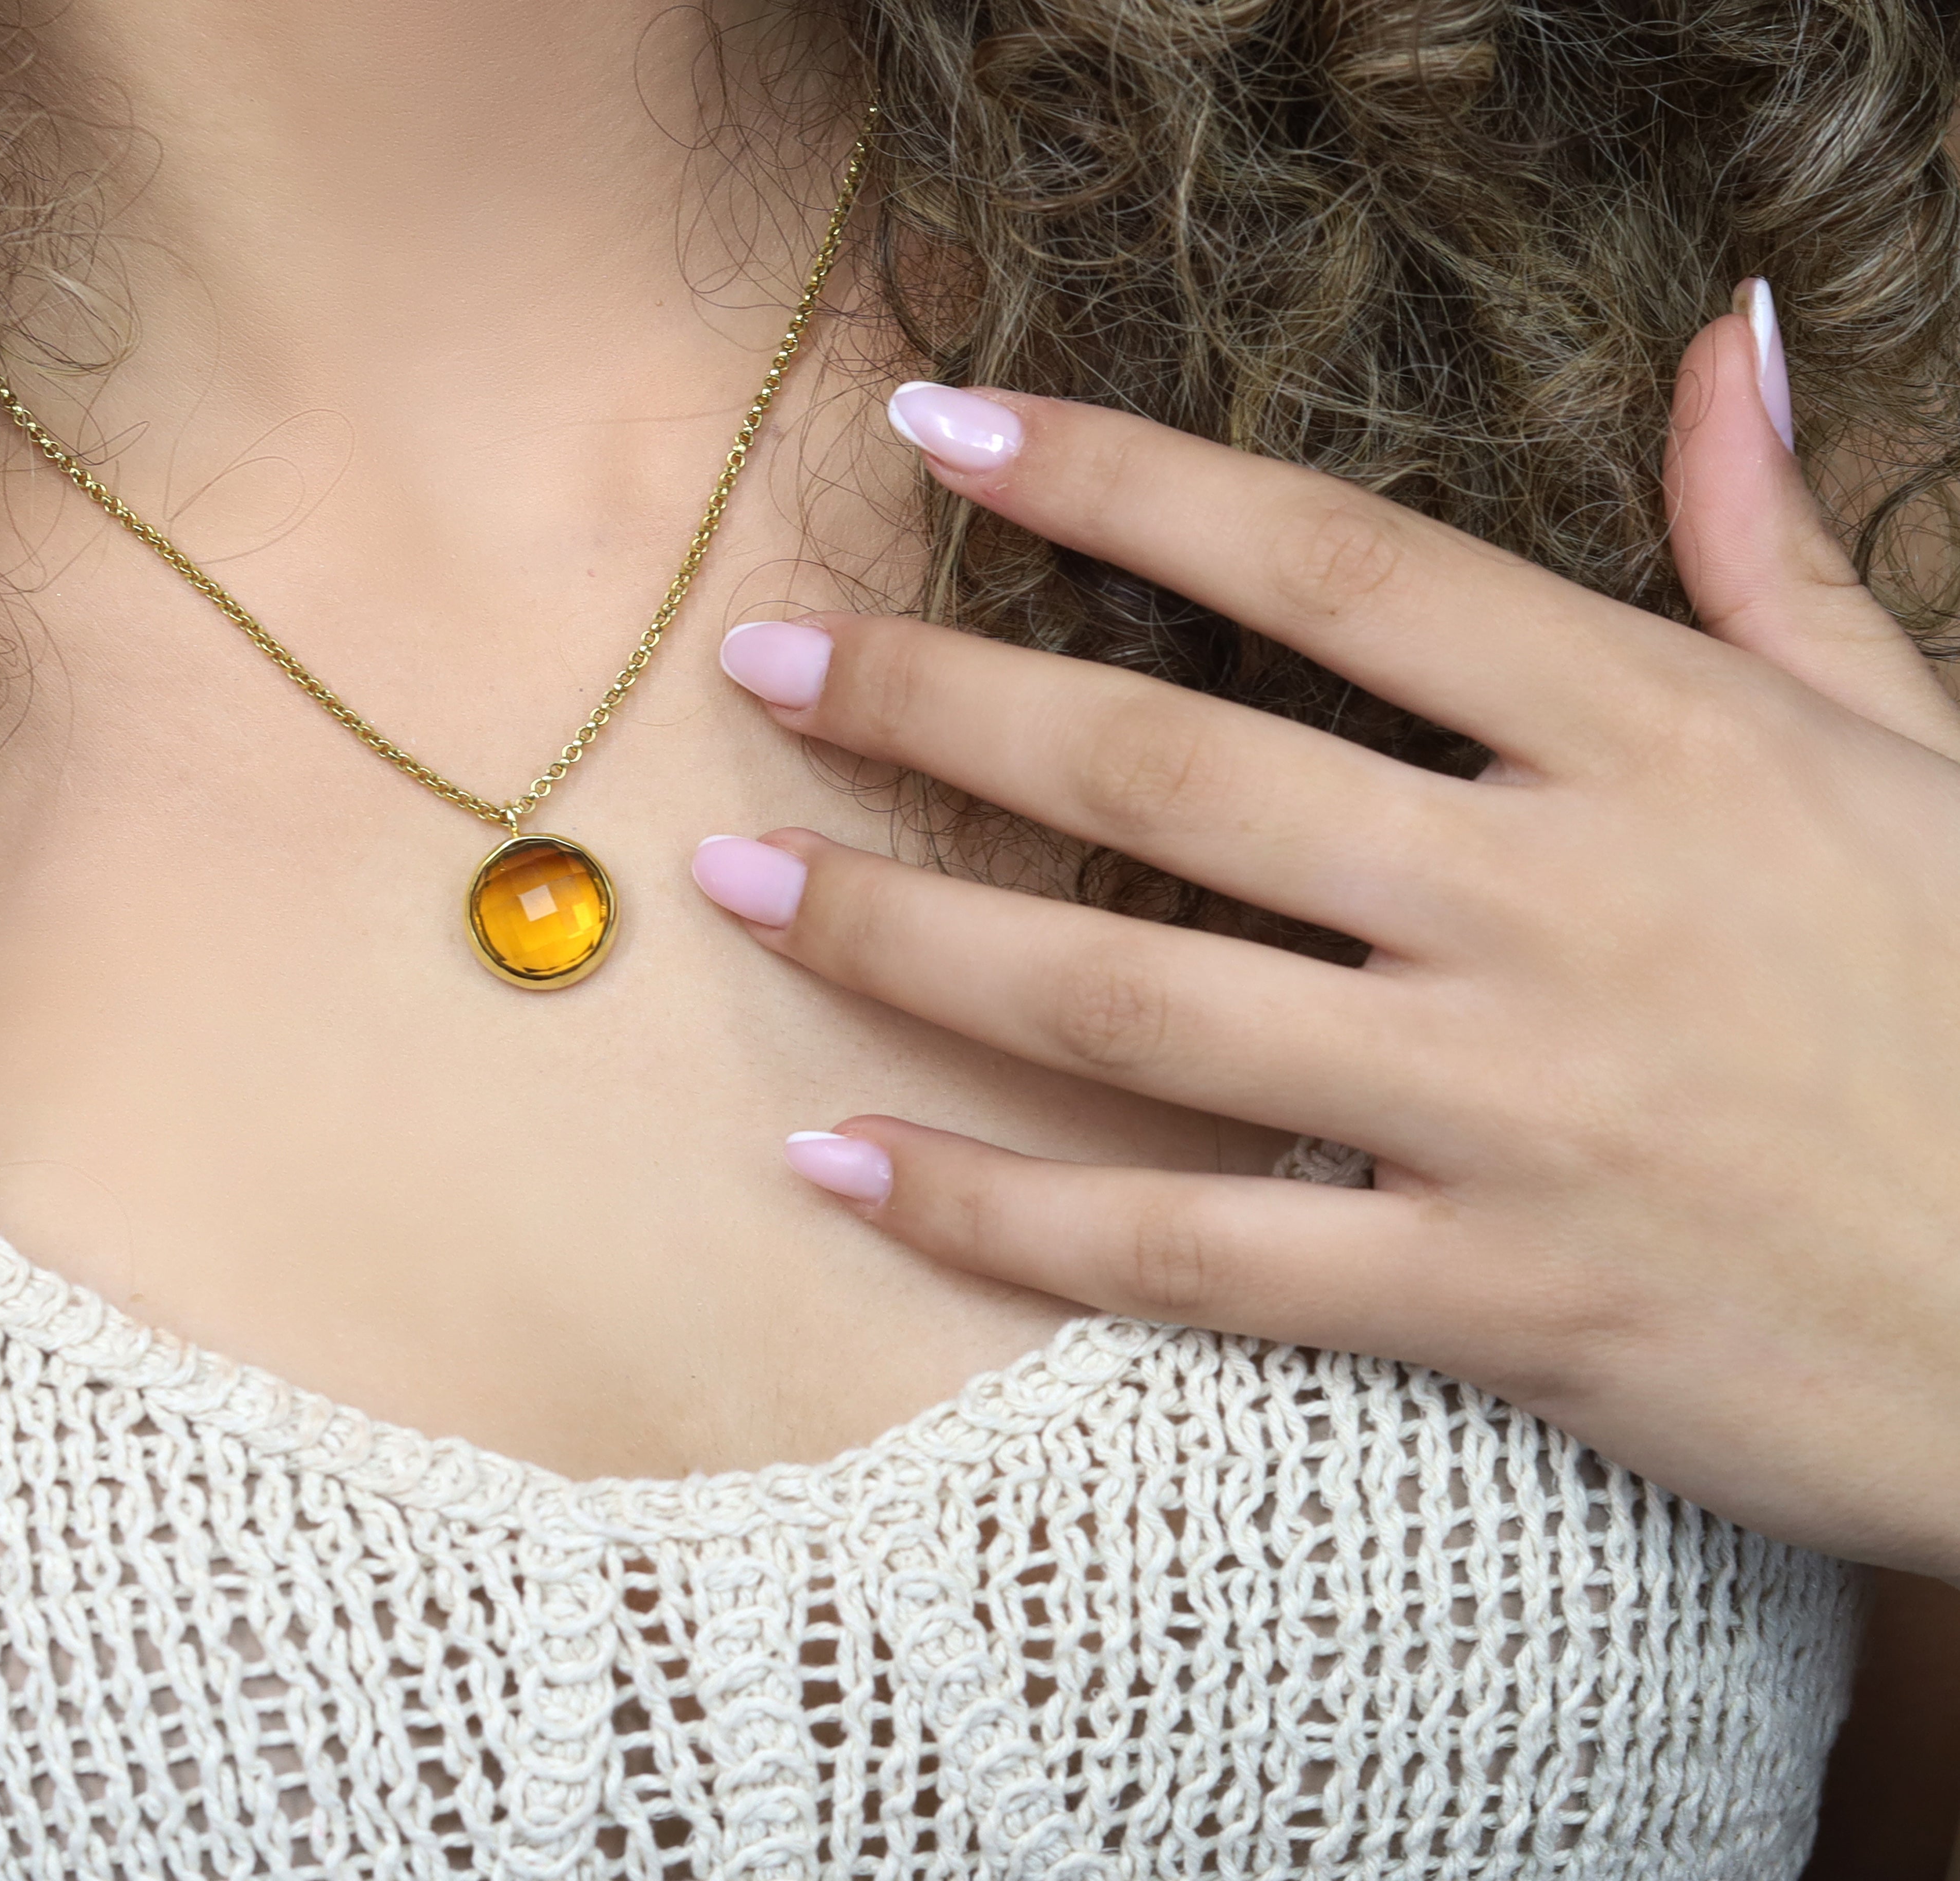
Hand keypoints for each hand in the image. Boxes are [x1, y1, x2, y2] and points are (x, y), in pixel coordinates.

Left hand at [692, 287, 1959, 1575]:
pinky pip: (1187, 1250)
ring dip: (902, 931)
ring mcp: (1509, 1109)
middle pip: (1168, 775)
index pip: (1323, 566)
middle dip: (934, 702)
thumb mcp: (1925, 748)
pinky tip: (840, 1160)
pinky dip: (997, 1211)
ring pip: (1130, 1007)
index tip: (934, 424)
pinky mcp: (1491, 1301)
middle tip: (761, 660)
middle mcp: (1551, 903)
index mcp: (1654, 740)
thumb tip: (1720, 349)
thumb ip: (1776, 559)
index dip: (1109, 482)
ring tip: (736, 881)